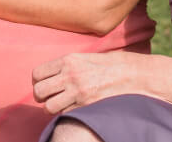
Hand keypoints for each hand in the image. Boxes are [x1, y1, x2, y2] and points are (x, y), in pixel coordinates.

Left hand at [32, 52, 149, 114]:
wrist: (134, 74)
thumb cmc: (112, 65)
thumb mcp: (87, 57)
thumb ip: (68, 65)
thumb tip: (52, 75)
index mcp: (69, 60)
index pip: (37, 74)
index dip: (38, 82)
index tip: (44, 85)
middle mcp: (70, 75)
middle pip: (39, 92)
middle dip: (41, 97)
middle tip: (50, 98)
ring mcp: (78, 92)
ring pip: (49, 107)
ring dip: (52, 108)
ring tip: (61, 105)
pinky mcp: (86, 105)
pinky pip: (65, 114)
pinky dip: (67, 114)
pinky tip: (75, 108)